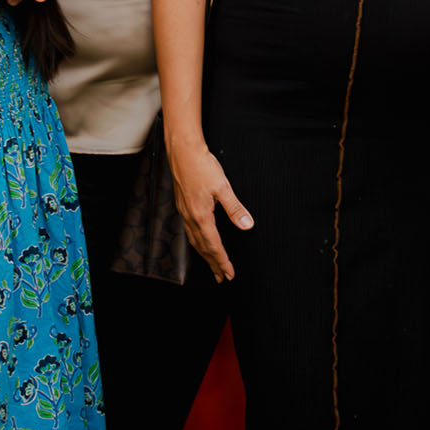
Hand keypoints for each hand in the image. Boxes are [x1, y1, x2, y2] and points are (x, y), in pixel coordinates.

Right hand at [167, 139, 252, 282]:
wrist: (183, 152)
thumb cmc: (202, 166)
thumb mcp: (223, 187)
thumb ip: (235, 208)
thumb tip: (247, 225)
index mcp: (201, 216)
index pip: (214, 246)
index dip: (222, 262)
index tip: (229, 274)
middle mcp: (190, 218)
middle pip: (203, 248)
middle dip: (213, 264)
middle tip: (222, 277)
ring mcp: (184, 212)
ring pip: (195, 241)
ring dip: (204, 255)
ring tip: (212, 265)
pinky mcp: (182, 206)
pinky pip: (189, 231)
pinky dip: (197, 242)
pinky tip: (200, 241)